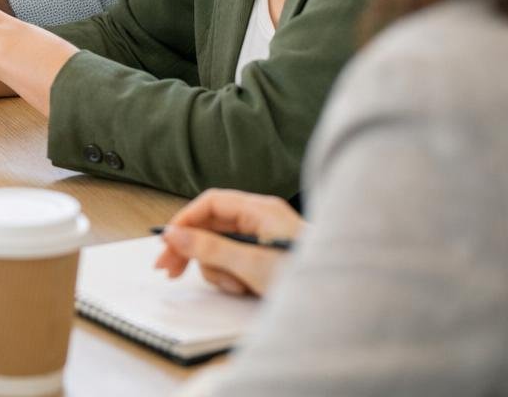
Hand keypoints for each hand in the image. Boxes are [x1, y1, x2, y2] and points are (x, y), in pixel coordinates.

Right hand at [154, 189, 304, 296]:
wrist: (341, 304)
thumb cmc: (303, 277)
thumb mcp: (249, 263)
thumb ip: (208, 247)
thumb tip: (173, 234)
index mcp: (260, 209)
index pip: (210, 203)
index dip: (185, 220)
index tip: (167, 241)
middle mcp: (260, 220)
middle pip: (211, 226)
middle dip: (191, 248)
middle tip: (169, 270)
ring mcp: (263, 241)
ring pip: (219, 248)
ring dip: (217, 270)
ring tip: (235, 287)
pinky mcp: (264, 260)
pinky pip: (233, 263)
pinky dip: (231, 278)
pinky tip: (244, 290)